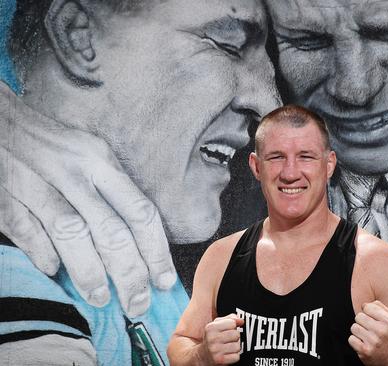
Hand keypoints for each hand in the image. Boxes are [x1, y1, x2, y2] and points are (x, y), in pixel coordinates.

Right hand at [0, 81, 175, 316]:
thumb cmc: (55, 145)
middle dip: (130, 274)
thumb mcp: (93, 154)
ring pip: (72, 236)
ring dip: (90, 273)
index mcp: (100, 160)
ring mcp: (37, 185)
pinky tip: (54, 272)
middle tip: (138, 303)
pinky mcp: (5, 198)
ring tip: (100, 297)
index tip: (163, 280)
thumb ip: (115, 192)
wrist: (0, 120)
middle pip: (111, 232)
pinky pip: (28, 233)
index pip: (139, 212)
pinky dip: (43, 256)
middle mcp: (73, 172)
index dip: (156, 251)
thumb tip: (142, 244)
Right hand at [202, 314, 243, 364]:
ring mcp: (215, 350)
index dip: (232, 327)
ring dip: (234, 347)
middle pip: (236, 334)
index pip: (232, 323)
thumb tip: (241, 321)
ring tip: (226, 348)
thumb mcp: (217, 325)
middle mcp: (212, 339)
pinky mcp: (220, 360)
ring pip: (238, 346)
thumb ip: (230, 319)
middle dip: (234, 337)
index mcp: (211, 328)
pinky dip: (234, 356)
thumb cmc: (211, 339)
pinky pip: (236, 356)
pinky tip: (226, 354)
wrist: (202, 356)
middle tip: (226, 340)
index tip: (226, 330)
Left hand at [349, 300, 387, 364]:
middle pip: (359, 316)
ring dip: (358, 331)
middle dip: (362, 322)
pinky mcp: (365, 351)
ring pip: (354, 327)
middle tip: (369, 328)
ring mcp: (373, 341)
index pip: (367, 307)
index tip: (371, 318)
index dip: (367, 311)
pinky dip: (355, 341)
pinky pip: (351, 339)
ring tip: (366, 336)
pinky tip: (363, 343)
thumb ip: (379, 307)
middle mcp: (382, 331)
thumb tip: (364, 304)